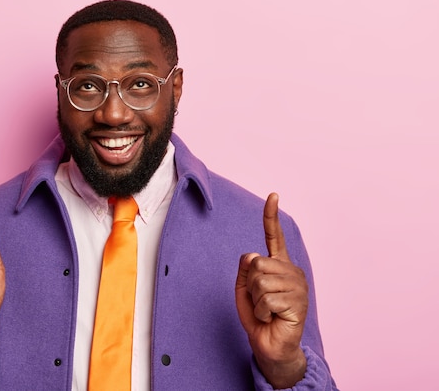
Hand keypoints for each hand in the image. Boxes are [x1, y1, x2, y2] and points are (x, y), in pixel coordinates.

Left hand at [235, 193, 307, 388]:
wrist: (271, 347)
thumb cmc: (259, 317)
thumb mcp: (244, 290)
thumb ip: (245, 270)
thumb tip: (252, 255)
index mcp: (278, 265)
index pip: (273, 236)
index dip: (271, 216)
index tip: (273, 195)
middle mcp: (291, 271)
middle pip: (256, 263)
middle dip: (250, 285)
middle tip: (260, 301)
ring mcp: (297, 286)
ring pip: (260, 281)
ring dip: (256, 300)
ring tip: (267, 311)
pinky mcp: (299, 302)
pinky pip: (266, 299)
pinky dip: (262, 312)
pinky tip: (273, 318)